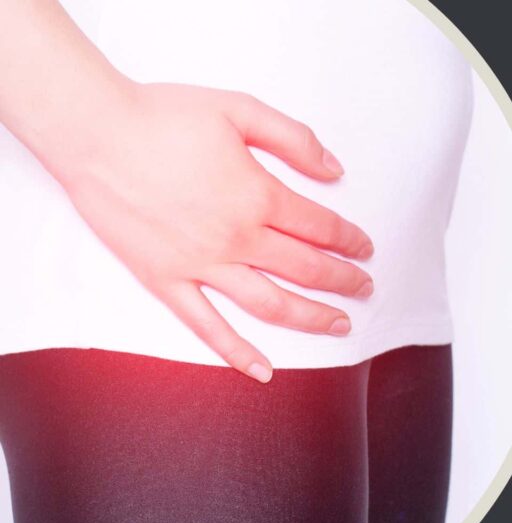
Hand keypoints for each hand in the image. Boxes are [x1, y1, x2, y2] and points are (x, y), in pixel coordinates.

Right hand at [50, 82, 373, 382]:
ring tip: (341, 325)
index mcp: (258, 196)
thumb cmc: (164, 115)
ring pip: (271, 304)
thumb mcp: (240, 109)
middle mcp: (237, 238)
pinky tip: (263, 371)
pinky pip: (206, 326)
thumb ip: (294, 139)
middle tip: (365, 287)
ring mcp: (201, 265)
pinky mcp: (164, 280)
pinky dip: (236, 352)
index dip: (349, 240)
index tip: (364, 248)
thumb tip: (334, 170)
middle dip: (344, 281)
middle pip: (307, 269)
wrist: (93, 131)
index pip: (321, 227)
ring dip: (312, 318)